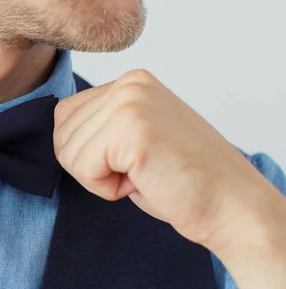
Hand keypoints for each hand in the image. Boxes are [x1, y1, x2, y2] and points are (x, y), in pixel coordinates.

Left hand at [53, 69, 281, 253]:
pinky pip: (84, 168)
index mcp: (130, 82)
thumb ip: (99, 124)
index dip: (86, 152)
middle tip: (137, 171)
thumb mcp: (131, 139)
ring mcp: (130, 102)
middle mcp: (129, 83)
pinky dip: (106, 188)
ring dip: (99, 178)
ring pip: (68, 153)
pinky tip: (142, 181)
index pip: (64, 115)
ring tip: (142, 174)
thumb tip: (58, 131)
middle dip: (90, 166)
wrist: (229, 205)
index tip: (128, 161)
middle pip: (61, 134)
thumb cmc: (180, 180)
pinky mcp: (132, 128)